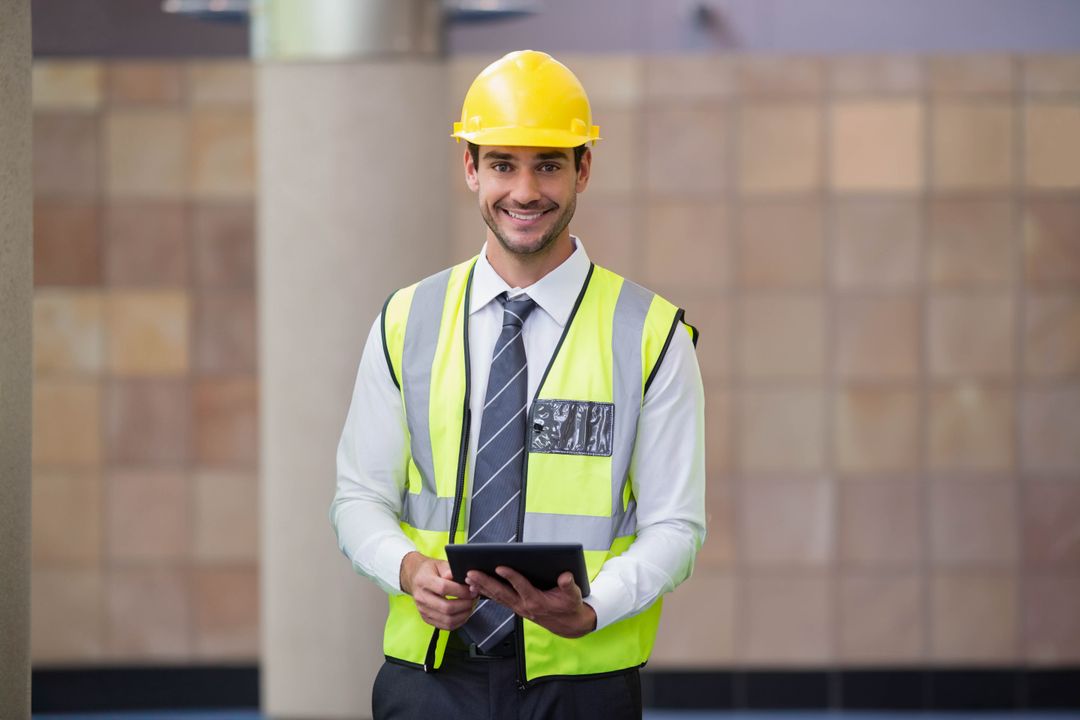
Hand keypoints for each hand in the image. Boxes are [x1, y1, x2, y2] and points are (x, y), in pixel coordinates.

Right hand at [400, 551, 477, 630]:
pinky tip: (463, 614)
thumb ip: (450, 570)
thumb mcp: (439, 564)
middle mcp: (421, 597)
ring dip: (463, 615)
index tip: (471, 590)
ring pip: (447, 620)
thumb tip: (462, 577)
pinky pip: (444, 626)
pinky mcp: (426, 618)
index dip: (461, 591)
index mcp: (423, 581)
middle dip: (465, 605)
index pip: (444, 589)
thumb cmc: (429, 570)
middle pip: (446, 607)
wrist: (414, 577)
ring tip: (470, 606)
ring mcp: (423, 610)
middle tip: (473, 599)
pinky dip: (458, 622)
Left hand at [466, 567, 596, 638]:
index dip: (511, 577)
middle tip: (471, 572)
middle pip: (501, 593)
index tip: (499, 566)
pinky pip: (497, 599)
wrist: (567, 624)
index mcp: (537, 601)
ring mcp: (518, 607)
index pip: (521, 587)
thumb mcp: (574, 595)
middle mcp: (524, 605)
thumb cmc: (569, 606)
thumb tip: (566, 576)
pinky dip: (485, 592)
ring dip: (481, 587)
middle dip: (485, 582)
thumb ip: (569, 585)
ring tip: (468, 577)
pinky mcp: (515, 607)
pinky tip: (475, 586)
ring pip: (496, 597)